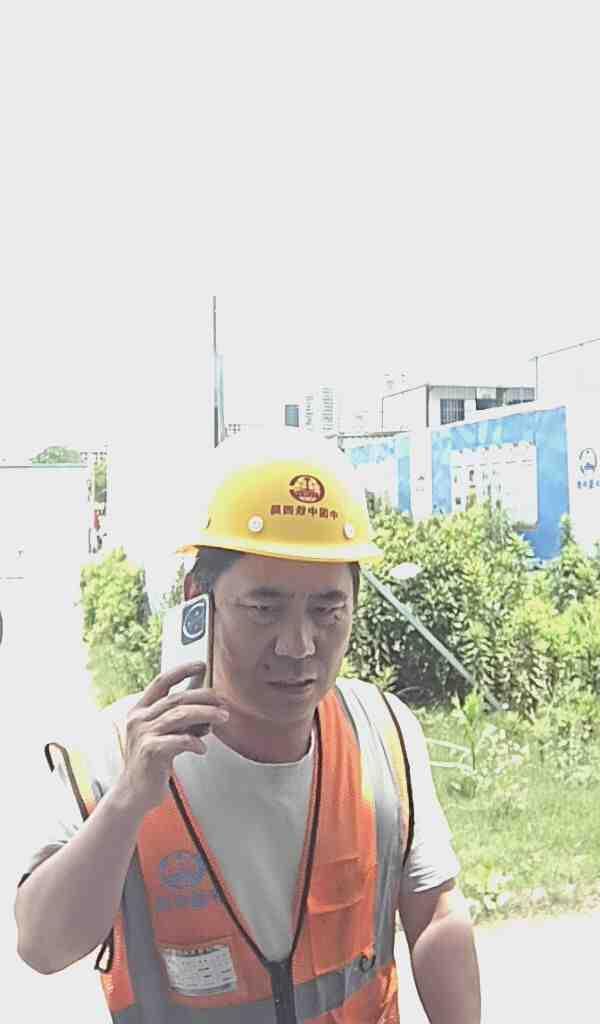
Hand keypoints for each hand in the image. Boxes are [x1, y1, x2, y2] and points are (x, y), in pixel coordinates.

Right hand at [118, 662, 229, 812]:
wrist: (134, 792)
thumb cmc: (151, 762)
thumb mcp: (163, 734)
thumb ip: (181, 721)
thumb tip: (210, 712)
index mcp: (140, 710)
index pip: (161, 682)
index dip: (182, 671)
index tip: (201, 665)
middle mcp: (139, 719)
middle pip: (177, 698)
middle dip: (204, 697)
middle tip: (222, 701)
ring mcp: (143, 734)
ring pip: (180, 715)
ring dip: (205, 715)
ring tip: (222, 718)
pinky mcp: (150, 751)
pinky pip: (179, 740)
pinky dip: (194, 742)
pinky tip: (202, 748)